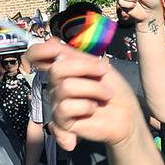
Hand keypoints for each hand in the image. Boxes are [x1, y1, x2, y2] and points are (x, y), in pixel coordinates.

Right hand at [28, 39, 143, 146]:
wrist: (127, 114)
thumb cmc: (114, 90)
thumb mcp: (97, 65)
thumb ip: (74, 55)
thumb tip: (51, 42)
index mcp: (64, 69)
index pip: (38, 56)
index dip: (38, 51)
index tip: (53, 50)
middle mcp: (56, 85)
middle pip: (56, 69)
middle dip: (85, 68)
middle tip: (103, 74)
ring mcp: (58, 103)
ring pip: (65, 88)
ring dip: (93, 90)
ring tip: (104, 96)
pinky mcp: (61, 122)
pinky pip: (65, 108)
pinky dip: (85, 107)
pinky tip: (92, 111)